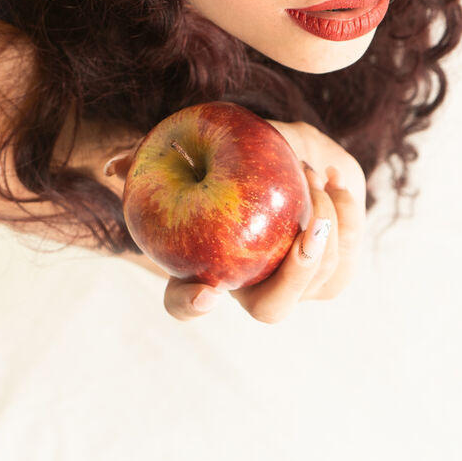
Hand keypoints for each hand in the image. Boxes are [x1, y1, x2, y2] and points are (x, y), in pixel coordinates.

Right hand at [164, 119, 366, 322]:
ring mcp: (297, 290)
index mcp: (207, 273)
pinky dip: (344, 215)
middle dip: (294, 271)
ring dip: (323, 226)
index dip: (191, 306)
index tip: (206, 293)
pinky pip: (347, 256)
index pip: (184, 303)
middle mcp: (251, 291)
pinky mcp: (334, 274)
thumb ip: (160, 157)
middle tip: (305, 226)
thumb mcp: (199, 150)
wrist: (288, 159)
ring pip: (318, 279)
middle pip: (271, 310)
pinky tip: (332, 180)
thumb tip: (114, 166)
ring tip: (310, 174)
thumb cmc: (234, 158)